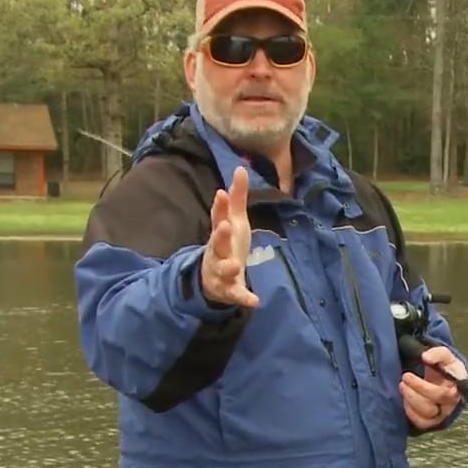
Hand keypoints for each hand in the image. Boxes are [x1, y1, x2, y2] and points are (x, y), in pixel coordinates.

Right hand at [199, 166, 257, 307]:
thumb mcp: (235, 221)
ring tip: (234, 265)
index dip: (219, 207)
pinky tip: (254, 300)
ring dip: (227, 267)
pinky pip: (236, 294)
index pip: (218, 218)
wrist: (212, 279)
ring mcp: (220, 271)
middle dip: (220, 235)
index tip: (221, 194)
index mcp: (220, 234)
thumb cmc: (227, 245)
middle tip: (225, 226)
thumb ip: (237, 197)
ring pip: (222, 269)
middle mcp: (217, 252)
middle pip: (217, 243)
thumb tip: (241, 167)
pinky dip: (244, 297)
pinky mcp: (229, 290)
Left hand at [401, 345, 461, 429]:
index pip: (443, 392)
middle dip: (416, 389)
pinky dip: (411, 413)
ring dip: (411, 399)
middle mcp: (451, 402)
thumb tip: (426, 357)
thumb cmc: (446, 368)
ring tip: (402, 386)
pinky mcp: (433, 421)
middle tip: (404, 377)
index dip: (423, 386)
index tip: (409, 375)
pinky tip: (406, 400)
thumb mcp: (445, 356)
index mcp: (457, 387)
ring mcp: (442, 413)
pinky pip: (422, 423)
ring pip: (427, 413)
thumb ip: (437, 353)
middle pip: (433, 403)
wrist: (445, 379)